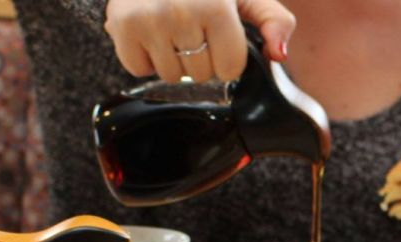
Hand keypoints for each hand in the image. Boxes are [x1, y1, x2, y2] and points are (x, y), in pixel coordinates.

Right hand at [105, 0, 295, 82]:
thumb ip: (273, 21)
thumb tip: (279, 54)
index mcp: (216, 7)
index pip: (230, 69)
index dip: (227, 58)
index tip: (219, 37)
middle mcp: (180, 13)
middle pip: (201, 74)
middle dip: (200, 58)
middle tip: (193, 30)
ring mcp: (148, 20)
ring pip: (171, 76)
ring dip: (174, 60)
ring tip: (171, 31)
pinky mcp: (121, 25)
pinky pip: (139, 69)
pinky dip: (144, 59)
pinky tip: (151, 35)